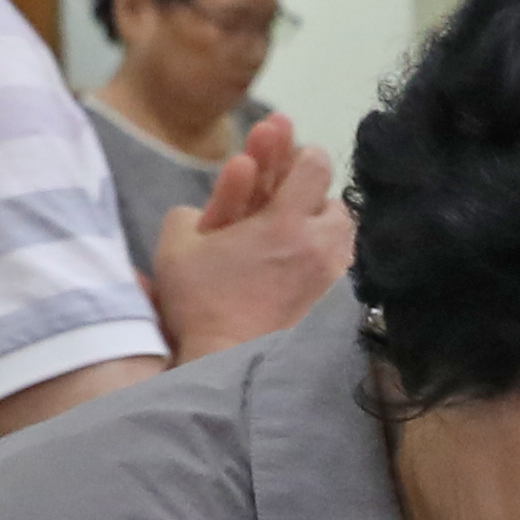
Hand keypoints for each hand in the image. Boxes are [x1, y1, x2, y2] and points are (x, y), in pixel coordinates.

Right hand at [142, 112, 350, 363]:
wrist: (227, 365)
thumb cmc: (200, 303)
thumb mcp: (177, 245)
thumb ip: (191, 211)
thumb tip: (203, 208)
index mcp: (285, 221)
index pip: (314, 165)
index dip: (299, 155)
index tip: (284, 158)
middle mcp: (320, 245)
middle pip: (335, 201)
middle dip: (312, 197)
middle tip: (285, 201)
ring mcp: (332, 279)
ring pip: (342, 237)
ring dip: (321, 228)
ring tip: (294, 235)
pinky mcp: (335, 307)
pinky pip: (340, 270)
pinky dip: (324, 261)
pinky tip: (301, 267)